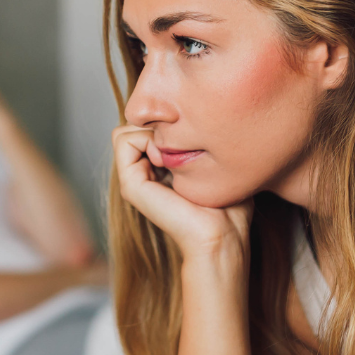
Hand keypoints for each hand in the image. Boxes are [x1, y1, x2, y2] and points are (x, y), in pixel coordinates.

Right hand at [112, 124, 251, 262]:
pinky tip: (166, 159)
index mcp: (159, 170)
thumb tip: (200, 120)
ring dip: (151, 130)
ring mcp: (134, 180)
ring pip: (126, 130)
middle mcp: (143, 173)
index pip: (148, 127)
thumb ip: (204, 143)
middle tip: (180, 143)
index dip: (167, 121)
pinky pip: (124, 140)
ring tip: (173, 152)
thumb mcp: (219, 163)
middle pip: (134, 125)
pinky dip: (146, 139)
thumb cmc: (230, 204)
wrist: (223, 234)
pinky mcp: (130, 185)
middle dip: (156, 123)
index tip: (191, 138)